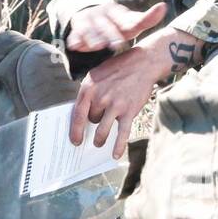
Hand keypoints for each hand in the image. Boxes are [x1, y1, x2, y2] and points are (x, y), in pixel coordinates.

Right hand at [67, 1, 166, 52]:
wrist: (91, 13)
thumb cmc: (117, 24)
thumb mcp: (131, 21)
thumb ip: (148, 18)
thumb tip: (164, 6)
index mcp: (116, 12)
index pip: (122, 18)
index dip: (125, 24)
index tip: (129, 31)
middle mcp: (101, 14)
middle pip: (105, 25)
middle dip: (110, 34)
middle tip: (116, 44)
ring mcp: (87, 20)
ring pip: (89, 29)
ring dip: (92, 37)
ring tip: (96, 46)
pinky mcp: (77, 28)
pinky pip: (74, 34)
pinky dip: (74, 39)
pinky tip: (75, 45)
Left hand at [69, 25, 199, 158]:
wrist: (142, 64)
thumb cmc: (118, 69)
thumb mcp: (96, 75)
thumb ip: (89, 92)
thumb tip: (81, 112)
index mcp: (89, 87)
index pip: (77, 113)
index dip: (74, 129)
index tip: (74, 140)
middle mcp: (100, 97)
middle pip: (92, 120)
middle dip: (94, 123)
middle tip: (97, 123)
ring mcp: (115, 105)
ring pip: (103, 130)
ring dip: (100, 138)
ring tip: (98, 143)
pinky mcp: (129, 111)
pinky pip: (122, 133)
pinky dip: (118, 146)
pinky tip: (115, 154)